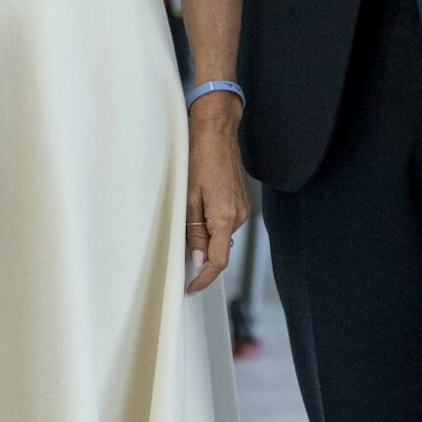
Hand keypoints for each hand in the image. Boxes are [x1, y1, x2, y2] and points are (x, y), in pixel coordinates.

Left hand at [183, 98, 248, 294]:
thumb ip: (194, 232)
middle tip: (180, 258)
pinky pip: (225, 224)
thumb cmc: (199, 158)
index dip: (204, 279)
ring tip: (186, 224)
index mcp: (225, 218)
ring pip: (221, 237)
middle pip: (220, 251)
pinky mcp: (240, 202)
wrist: (216, 133)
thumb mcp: (188, 198)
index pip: (218, 262)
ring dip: (205, 239)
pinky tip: (198, 214)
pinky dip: (212, 227)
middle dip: (201, 258)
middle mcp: (238, 217)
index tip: (191, 287)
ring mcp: (242, 209)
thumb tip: (198, 259)